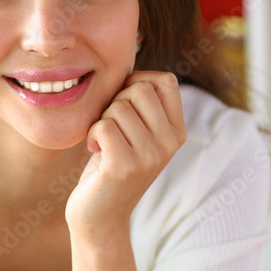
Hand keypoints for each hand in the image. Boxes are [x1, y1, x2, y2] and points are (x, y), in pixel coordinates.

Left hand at [65, 71, 185, 238]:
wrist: (100, 216)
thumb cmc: (111, 164)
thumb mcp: (136, 131)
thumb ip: (140, 101)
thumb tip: (127, 54)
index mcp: (178, 131)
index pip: (164, 80)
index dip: (137, 83)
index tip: (123, 108)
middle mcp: (170, 143)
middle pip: (138, 89)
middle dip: (115, 104)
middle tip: (111, 131)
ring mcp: (151, 156)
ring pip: (118, 107)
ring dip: (101, 122)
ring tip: (105, 146)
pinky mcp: (125, 167)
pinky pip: (103, 126)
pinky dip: (92, 136)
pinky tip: (96, 154)